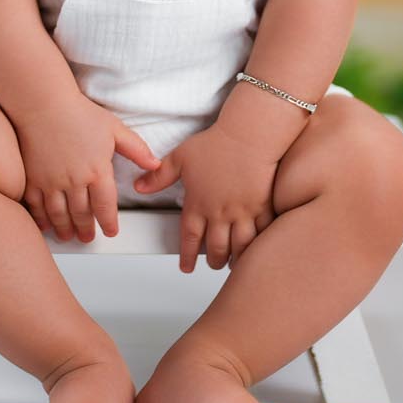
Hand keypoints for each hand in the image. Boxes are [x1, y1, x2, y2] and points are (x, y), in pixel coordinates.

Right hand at [15, 94, 159, 243]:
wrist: (43, 104)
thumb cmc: (78, 113)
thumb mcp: (114, 129)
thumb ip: (136, 149)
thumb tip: (155, 164)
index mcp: (97, 171)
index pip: (106, 206)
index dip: (109, 223)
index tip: (110, 231)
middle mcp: (75, 181)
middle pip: (82, 215)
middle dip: (87, 229)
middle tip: (88, 237)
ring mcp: (52, 182)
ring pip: (60, 215)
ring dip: (66, 229)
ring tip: (69, 236)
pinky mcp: (33, 179)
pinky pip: (37, 206)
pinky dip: (42, 219)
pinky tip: (46, 224)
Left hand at [131, 122, 281, 271]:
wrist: (248, 135)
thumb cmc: (216, 144)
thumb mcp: (180, 157)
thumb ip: (159, 177)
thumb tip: (139, 186)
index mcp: (198, 203)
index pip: (190, 238)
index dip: (187, 256)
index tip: (186, 267)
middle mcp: (220, 212)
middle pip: (216, 248)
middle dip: (214, 260)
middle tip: (213, 264)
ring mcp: (243, 211)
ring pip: (239, 246)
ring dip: (235, 258)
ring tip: (233, 262)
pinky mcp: (262, 206)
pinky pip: (261, 232)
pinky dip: (258, 244)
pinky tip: (256, 248)